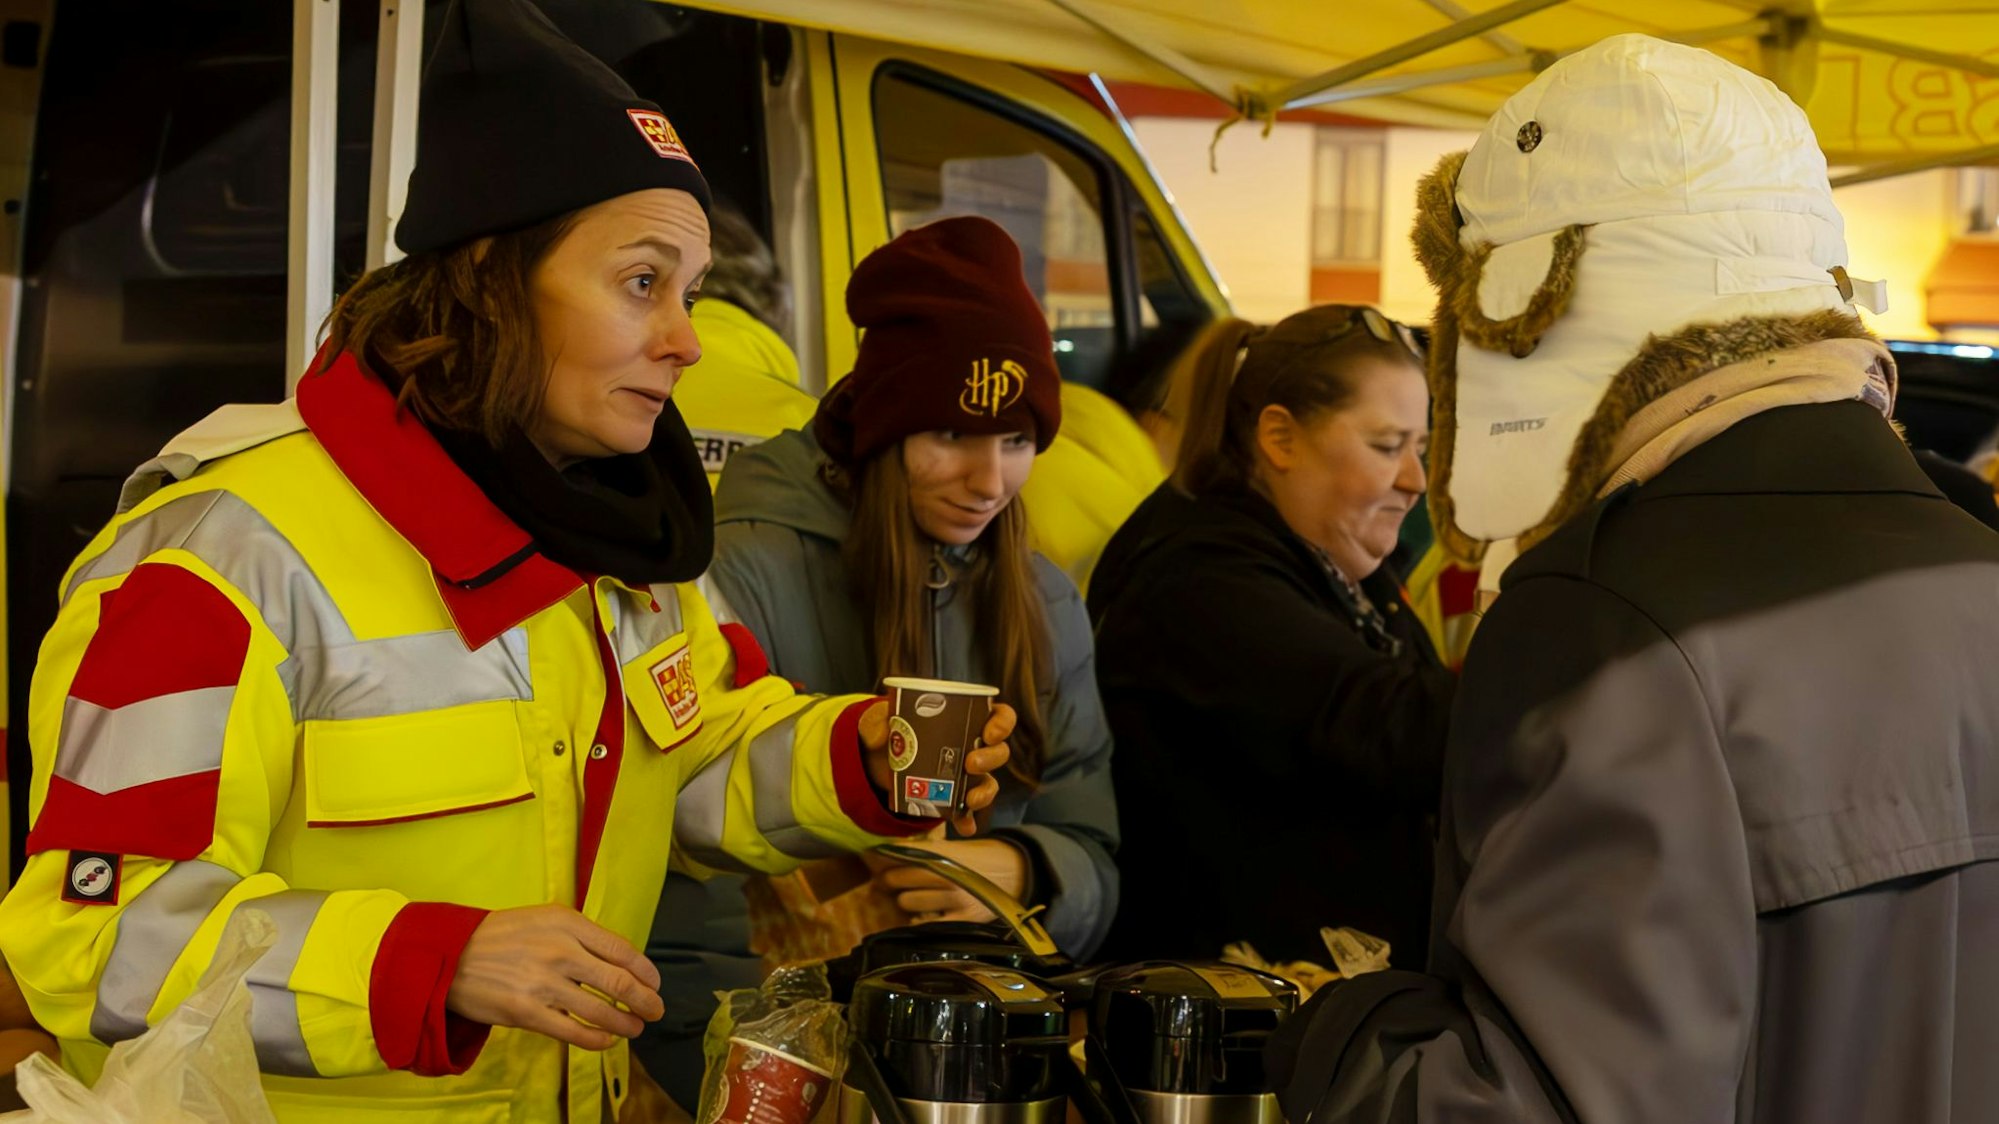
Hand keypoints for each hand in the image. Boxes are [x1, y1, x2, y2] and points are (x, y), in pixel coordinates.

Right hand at [445, 903, 664, 1050]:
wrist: (451, 956)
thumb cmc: (504, 936)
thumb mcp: (546, 919)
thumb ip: (582, 936)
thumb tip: (620, 963)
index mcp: (568, 923)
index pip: (623, 950)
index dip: (647, 972)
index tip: (655, 984)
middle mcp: (561, 951)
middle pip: (619, 982)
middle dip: (646, 1000)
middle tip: (656, 1010)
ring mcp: (544, 983)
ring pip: (601, 1010)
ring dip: (626, 1023)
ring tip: (635, 1027)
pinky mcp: (527, 1012)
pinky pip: (574, 1032)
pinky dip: (598, 1039)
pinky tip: (608, 1040)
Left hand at [860, 702, 1013, 835]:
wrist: (877, 758)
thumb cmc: (889, 727)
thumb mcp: (880, 718)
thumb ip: (877, 721)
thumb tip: (883, 733)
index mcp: (965, 717)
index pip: (1000, 716)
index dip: (1003, 723)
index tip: (990, 732)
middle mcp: (972, 746)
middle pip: (998, 751)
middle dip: (991, 758)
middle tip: (970, 763)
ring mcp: (966, 774)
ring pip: (988, 782)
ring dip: (985, 792)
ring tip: (970, 799)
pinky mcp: (953, 796)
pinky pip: (966, 811)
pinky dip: (967, 820)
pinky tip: (965, 827)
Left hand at [870, 838, 1029, 922]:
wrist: (1015, 873)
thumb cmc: (979, 859)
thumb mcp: (954, 847)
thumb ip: (923, 850)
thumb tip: (884, 853)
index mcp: (946, 853)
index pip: (902, 854)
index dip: (880, 857)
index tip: (868, 857)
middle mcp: (948, 875)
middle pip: (898, 879)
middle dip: (887, 880)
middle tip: (884, 880)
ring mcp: (955, 900)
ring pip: (908, 902)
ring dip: (905, 900)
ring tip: (911, 896)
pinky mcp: (962, 921)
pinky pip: (925, 925)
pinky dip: (919, 920)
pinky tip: (923, 915)